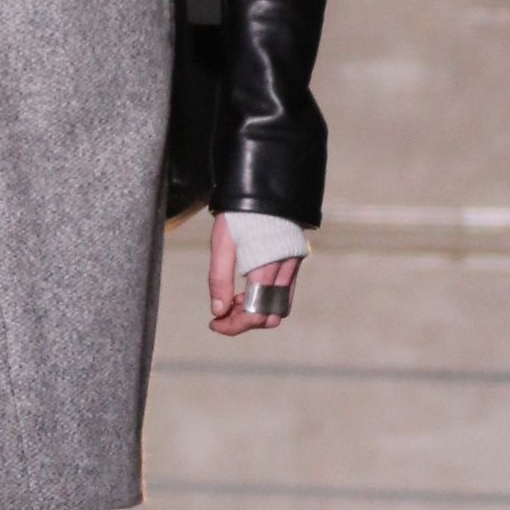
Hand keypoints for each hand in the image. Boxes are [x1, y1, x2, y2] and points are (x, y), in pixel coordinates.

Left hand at [207, 219, 301, 338]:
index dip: (233, 325)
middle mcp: (285, 269)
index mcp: (266, 266)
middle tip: (222, 312)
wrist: (265, 184)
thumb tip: (217, 310)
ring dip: (256, 311)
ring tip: (233, 299)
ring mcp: (294, 265)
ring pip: (280, 306)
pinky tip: (247, 289)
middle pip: (270, 315)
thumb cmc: (239, 212)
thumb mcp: (222, 242)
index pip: (255, 313)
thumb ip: (218, 278)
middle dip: (245, 321)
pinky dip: (266, 299)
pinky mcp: (295, 259)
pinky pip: (285, 291)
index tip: (213, 322)